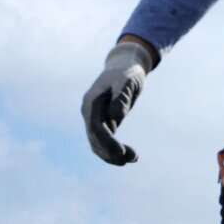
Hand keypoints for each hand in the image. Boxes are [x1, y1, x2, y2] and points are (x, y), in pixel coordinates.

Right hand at [81, 40, 153, 164]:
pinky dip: (114, 150)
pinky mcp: (102, 122)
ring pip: (98, 144)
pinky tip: (129, 156)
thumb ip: (121, 97)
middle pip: (95, 139)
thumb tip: (114, 117)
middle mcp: (89, 112)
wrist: (126, 65)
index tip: (122, 152)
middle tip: (131, 158)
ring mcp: (94, 118)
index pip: (95, 127)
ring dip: (112, 155)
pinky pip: (104, 141)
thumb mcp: (128, 81)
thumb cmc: (127, 71)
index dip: (107, 142)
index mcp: (92, 102)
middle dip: (111, 152)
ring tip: (133, 159)